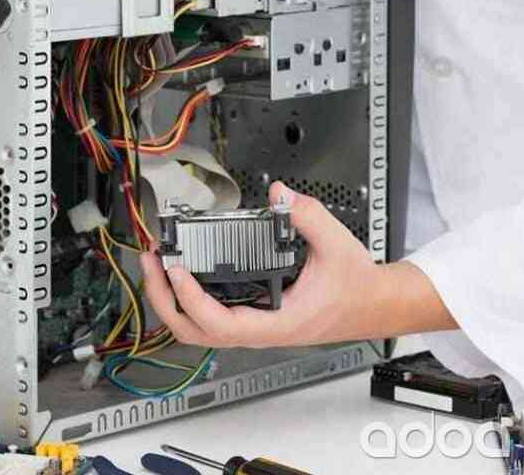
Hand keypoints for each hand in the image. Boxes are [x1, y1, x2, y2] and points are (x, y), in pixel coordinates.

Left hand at [141, 182, 457, 348]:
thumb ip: (308, 215)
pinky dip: (186, 299)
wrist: (373, 305)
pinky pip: (208, 317)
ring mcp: (252, 326)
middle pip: (195, 331)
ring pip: (197, 328)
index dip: (192, 300)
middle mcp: (258, 330)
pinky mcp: (251, 316)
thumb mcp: (336, 245)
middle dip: (164, 299)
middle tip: (150, 261)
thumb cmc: (356, 288)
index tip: (176, 269)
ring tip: (155, 265)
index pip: (221, 324)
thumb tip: (279, 193)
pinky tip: (179, 274)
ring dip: (170, 300)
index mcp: (277, 322)